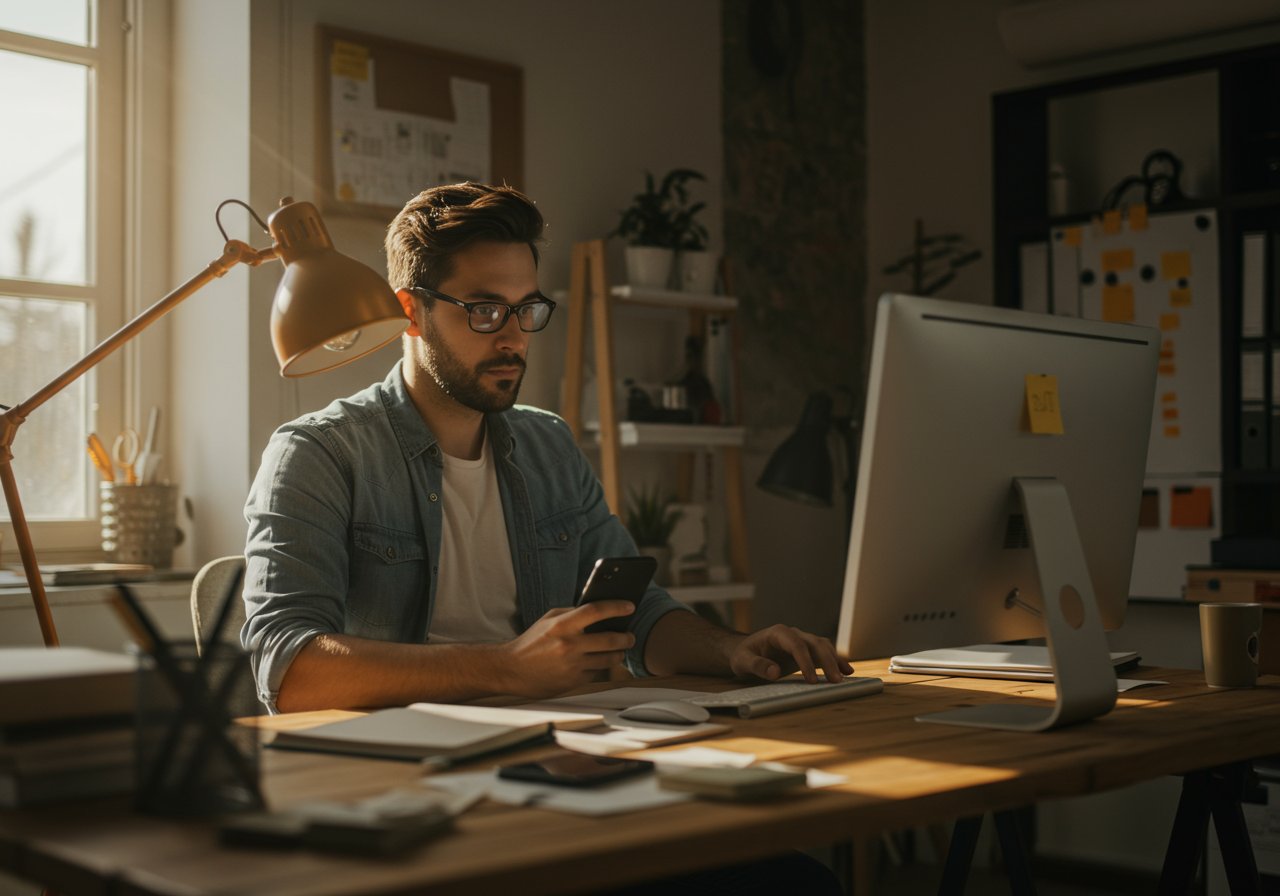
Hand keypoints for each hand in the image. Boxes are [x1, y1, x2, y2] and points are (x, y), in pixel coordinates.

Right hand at [499, 601, 635, 697]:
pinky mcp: (573, 681)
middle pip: (611, 639)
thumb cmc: (532, 642)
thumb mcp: (549, 620)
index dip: (616, 607)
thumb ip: (573, 613)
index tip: (630, 606)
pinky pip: (596, 672)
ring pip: (608, 659)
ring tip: (620, 649)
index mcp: (562, 625)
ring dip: (619, 653)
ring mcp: (572, 665)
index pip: (596, 610)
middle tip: (630, 635)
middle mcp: (569, 645)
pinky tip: (599, 661)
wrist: (512, 669)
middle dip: (626, 637)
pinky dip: (601, 667)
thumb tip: (600, 611)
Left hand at [728, 625, 852, 682]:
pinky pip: (824, 653)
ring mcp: (802, 640)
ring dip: (834, 661)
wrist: (746, 651)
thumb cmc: (743, 655)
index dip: (806, 662)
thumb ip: (757, 665)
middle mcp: (794, 633)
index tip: (812, 680)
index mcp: (778, 633)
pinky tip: (847, 671)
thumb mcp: (742, 661)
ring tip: (843, 679)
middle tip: (835, 681)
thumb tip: (774, 672)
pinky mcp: (807, 650)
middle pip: (815, 644)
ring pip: (823, 646)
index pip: (796, 645)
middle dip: (827, 662)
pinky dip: (836, 660)